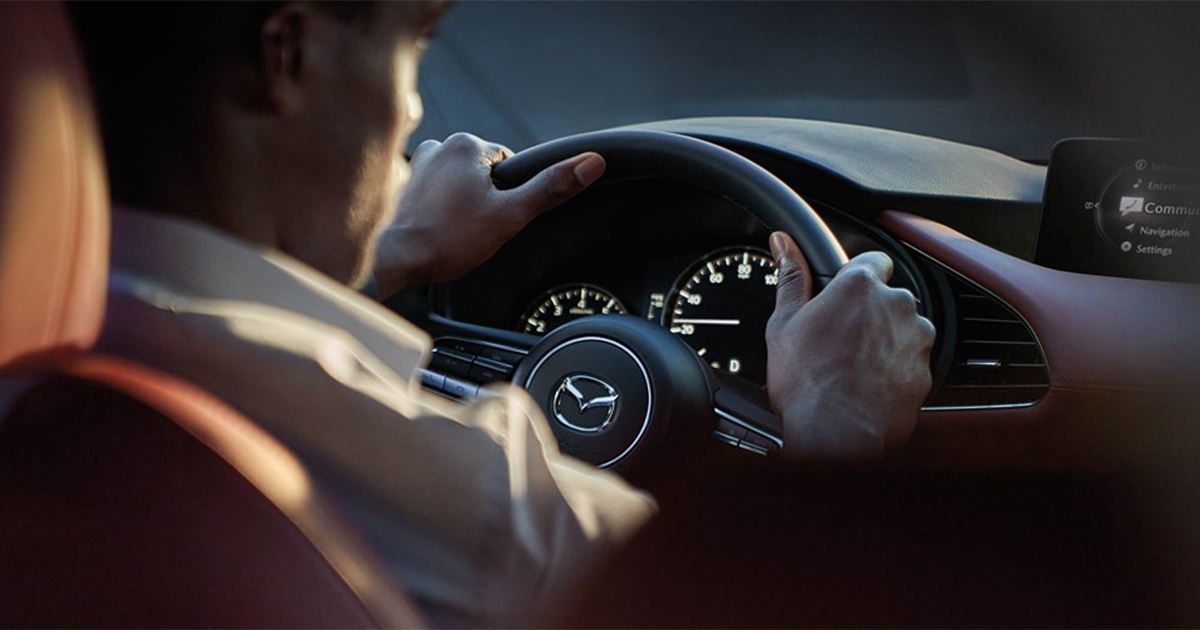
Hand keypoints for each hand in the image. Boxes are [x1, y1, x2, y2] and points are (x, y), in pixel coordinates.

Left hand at [372, 132, 605, 298]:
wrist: (394, 260)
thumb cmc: (448, 240)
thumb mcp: (510, 216)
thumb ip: (550, 189)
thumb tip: (592, 163)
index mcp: (467, 144)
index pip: (506, 165)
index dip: (507, 196)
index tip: (494, 218)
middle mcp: (438, 146)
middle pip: (480, 174)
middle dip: (482, 201)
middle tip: (472, 230)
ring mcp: (415, 165)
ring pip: (456, 185)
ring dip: (458, 206)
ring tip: (451, 232)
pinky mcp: (399, 186)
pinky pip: (431, 195)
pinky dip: (436, 212)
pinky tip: (433, 231)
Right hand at [765, 232, 934, 459]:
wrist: (836, 434)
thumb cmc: (808, 382)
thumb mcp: (784, 324)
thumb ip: (790, 278)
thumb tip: (783, 244)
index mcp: (860, 286)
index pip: (873, 261)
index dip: (855, 279)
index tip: (843, 297)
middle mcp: (897, 305)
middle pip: (888, 298)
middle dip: (869, 314)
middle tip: (838, 340)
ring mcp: (916, 339)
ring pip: (903, 329)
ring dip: (884, 341)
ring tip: (852, 366)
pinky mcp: (927, 371)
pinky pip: (911, 361)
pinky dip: (895, 369)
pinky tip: (868, 384)